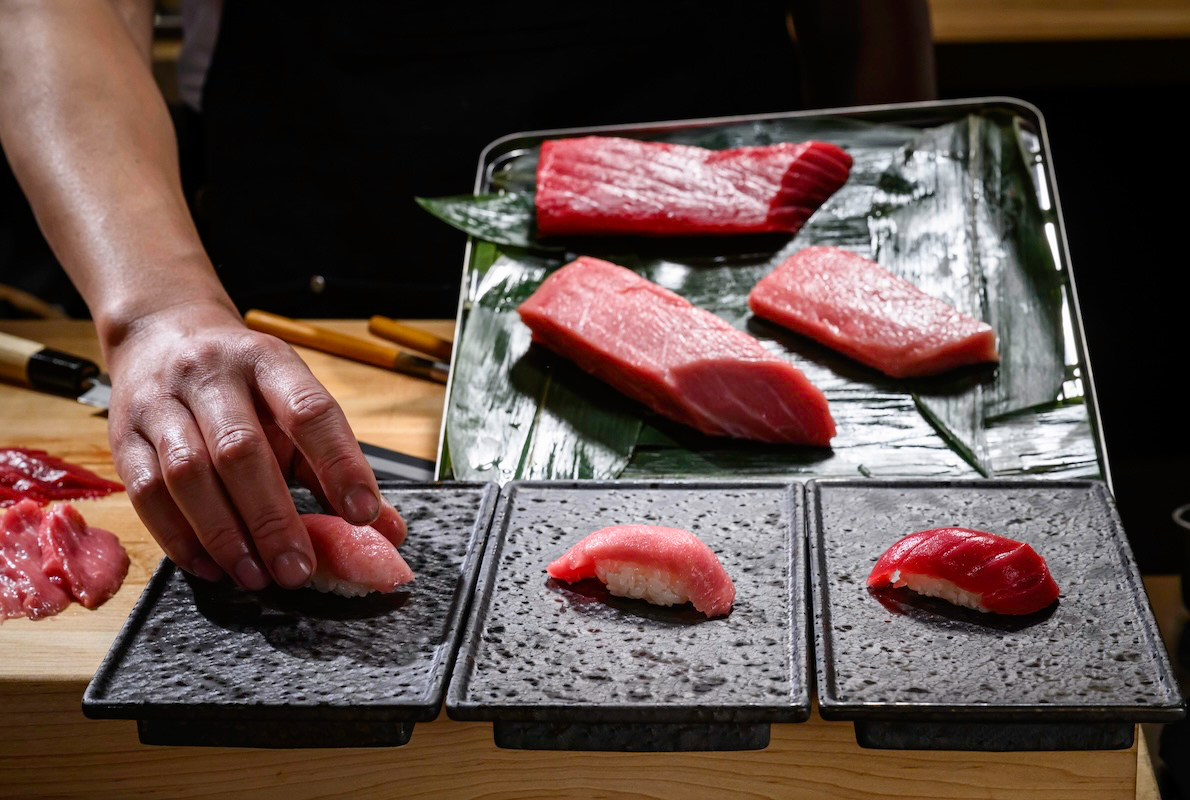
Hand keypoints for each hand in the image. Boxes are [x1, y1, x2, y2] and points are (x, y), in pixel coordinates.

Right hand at [106, 300, 405, 588]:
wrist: (162, 334)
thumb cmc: (242, 384)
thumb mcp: (292, 403)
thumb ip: (334, 465)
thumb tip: (385, 530)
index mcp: (269, 361)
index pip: (310, 410)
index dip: (339, 464)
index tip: (363, 515)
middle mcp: (212, 374)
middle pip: (241, 450)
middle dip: (273, 518)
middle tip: (298, 569)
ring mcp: (160, 403)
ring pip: (188, 474)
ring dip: (224, 534)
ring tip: (256, 576)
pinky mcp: (122, 435)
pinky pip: (146, 493)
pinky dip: (179, 537)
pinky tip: (210, 567)